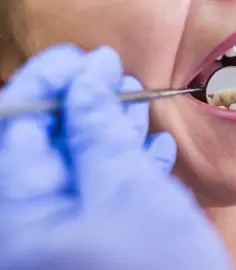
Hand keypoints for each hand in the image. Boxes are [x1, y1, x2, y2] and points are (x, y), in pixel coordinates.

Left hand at [0, 44, 231, 269]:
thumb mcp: (126, 190)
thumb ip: (98, 132)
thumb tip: (86, 81)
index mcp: (19, 219)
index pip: (17, 128)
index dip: (49, 85)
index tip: (82, 59)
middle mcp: (32, 228)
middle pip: (48, 145)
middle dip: (84, 106)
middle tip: (115, 77)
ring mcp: (67, 235)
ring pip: (81, 165)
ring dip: (111, 132)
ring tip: (140, 107)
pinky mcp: (99, 240)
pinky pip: (104, 191)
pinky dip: (129, 165)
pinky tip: (155, 150)